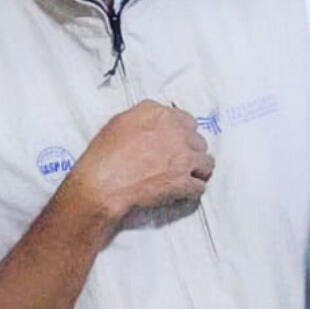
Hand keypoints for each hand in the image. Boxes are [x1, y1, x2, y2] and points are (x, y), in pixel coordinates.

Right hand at [62, 100, 213, 233]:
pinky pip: (199, 187)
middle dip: (191, 152)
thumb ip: (146, 115)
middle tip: (179, 162)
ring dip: (197, 171)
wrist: (102, 183)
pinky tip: (182, 193)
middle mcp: (177, 133)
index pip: (188, 121)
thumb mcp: (121, 121)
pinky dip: (192, 191)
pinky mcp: (184, 182)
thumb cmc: (104, 154)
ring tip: (186, 178)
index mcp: (162, 116)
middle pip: (199, 142)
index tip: (177, 143)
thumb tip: (158, 119)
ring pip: (206, 164)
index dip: (183, 134)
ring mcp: (184, 158)